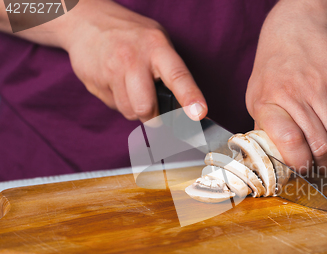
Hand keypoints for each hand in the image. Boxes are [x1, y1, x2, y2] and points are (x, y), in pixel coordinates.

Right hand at [60, 0, 206, 121]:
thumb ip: (172, 72)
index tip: (199, 113)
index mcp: (157, 47)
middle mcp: (133, 59)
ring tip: (132, 88)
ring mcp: (111, 71)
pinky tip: (116, 83)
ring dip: (135, 109)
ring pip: (129, 112)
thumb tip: (189, 108)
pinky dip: (119, 102)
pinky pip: (113, 107)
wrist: (85, 21)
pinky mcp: (94, 82)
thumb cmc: (130, 35)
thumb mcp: (157, 42)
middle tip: (154, 109)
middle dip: (153, 117)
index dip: (190, 97)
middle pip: (146, 107)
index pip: (177, 75)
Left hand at [246, 0, 326, 171]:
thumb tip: (273, 162)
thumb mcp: (258, 98)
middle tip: (322, 168)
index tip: (302, 170)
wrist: (296, 29)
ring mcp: (320, 85)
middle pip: (318, 143)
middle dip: (323, 164)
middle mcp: (294, 93)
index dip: (299, 162)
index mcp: (268, 102)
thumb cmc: (274, 71)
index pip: (288, 139)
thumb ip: (266, 129)